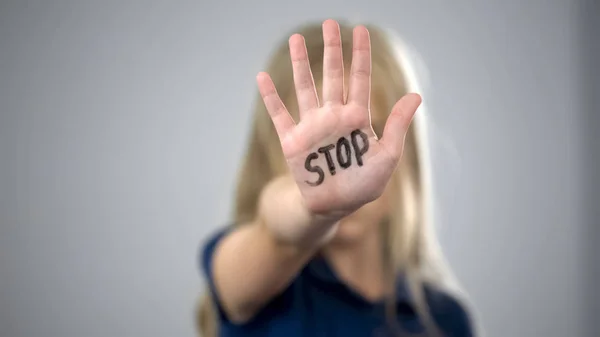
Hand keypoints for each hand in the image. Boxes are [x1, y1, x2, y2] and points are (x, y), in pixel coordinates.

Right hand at [257, 20, 420, 215]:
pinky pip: (279, 114)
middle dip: (331, 49)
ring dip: (299, 64)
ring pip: (305, 87)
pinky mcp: (292, 141)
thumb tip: (415, 95)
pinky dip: (271, 97)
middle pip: (331, 75)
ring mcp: (311, 126)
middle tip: (330, 23)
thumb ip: (397, 126)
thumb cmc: (362, 186)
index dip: (359, 55)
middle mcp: (333, 116)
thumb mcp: (386, 158)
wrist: (332, 207)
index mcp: (357, 118)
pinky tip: (262, 78)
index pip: (359, 79)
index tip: (360, 30)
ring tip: (295, 39)